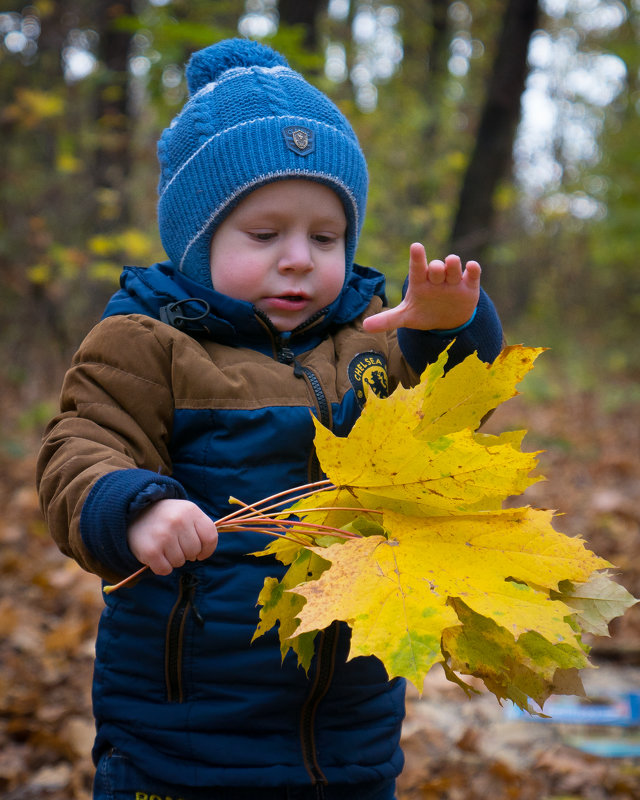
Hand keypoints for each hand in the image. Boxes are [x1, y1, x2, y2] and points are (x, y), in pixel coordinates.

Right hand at [128, 499, 218, 575]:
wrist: (134, 513)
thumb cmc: (166, 516)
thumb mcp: (186, 513)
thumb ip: (200, 528)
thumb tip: (204, 553)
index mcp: (190, 510)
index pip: (210, 538)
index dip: (207, 549)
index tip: (200, 552)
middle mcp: (178, 521)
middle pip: (195, 552)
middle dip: (187, 553)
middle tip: (175, 544)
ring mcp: (164, 536)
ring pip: (180, 562)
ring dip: (173, 560)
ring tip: (164, 547)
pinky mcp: (150, 550)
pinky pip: (165, 570)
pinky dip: (162, 567)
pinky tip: (156, 555)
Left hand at [363, 243, 480, 332]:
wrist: (447, 322)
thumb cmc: (423, 313)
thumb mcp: (406, 318)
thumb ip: (387, 320)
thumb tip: (365, 327)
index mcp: (420, 282)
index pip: (416, 267)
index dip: (417, 257)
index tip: (416, 246)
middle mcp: (436, 278)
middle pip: (436, 266)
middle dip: (435, 267)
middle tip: (434, 271)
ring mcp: (453, 281)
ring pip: (453, 265)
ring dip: (452, 264)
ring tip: (451, 264)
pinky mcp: (469, 286)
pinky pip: (473, 273)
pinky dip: (472, 269)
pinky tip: (472, 267)